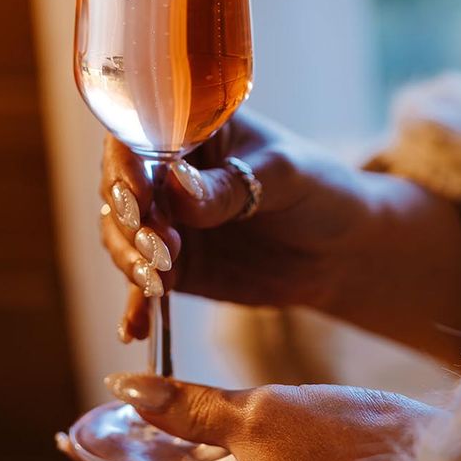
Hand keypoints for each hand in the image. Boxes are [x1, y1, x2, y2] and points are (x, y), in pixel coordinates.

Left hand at [60, 374, 435, 460]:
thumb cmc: (354, 452)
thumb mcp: (260, 417)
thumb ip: (186, 409)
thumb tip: (129, 390)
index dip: (104, 455)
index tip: (73, 433)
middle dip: (150, 452)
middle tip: (129, 408)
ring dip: (191, 460)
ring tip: (171, 414)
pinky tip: (221, 439)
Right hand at [101, 110, 460, 362]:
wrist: (340, 252)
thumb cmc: (320, 191)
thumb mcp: (285, 176)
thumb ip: (233, 184)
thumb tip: (176, 187)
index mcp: (192, 131)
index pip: (140, 137)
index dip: (127, 167)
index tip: (137, 197)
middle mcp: (168, 174)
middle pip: (120, 192)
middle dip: (129, 221)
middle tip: (157, 246)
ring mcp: (167, 222)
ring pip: (122, 237)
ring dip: (130, 260)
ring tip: (156, 282)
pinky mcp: (172, 266)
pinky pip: (143, 284)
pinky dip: (136, 305)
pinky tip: (134, 328)